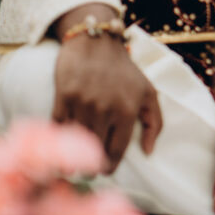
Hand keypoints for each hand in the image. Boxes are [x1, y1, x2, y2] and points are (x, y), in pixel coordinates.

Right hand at [52, 7, 161, 172]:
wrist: (96, 43)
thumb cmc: (125, 71)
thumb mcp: (149, 93)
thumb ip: (155, 122)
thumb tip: (149, 152)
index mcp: (127, 110)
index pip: (117, 149)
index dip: (110, 165)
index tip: (106, 171)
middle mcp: (105, 108)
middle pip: (95, 148)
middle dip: (92, 164)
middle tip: (89, 170)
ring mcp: (83, 103)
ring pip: (76, 140)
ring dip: (74, 154)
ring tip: (74, 163)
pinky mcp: (63, 96)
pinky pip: (59, 126)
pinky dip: (60, 137)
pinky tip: (63, 143)